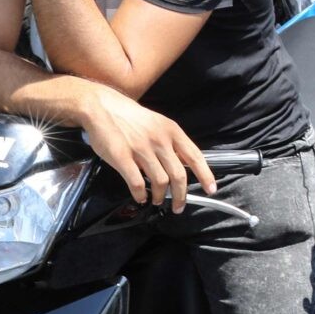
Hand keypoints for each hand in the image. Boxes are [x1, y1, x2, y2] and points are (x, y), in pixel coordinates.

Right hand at [78, 86, 214, 210]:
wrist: (102, 107)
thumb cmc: (132, 117)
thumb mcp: (159, 123)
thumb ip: (171, 142)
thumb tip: (184, 163)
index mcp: (172, 131)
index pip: (194, 156)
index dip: (205, 175)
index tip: (211, 189)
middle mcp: (160, 140)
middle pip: (178, 175)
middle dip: (181, 195)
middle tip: (179, 206)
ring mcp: (141, 149)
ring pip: (160, 181)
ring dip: (161, 196)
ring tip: (159, 200)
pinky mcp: (122, 157)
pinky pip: (136, 183)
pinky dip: (141, 194)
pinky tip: (140, 198)